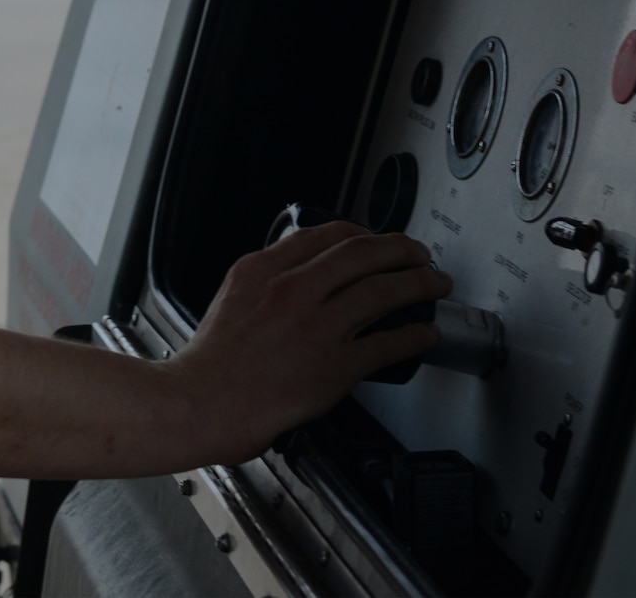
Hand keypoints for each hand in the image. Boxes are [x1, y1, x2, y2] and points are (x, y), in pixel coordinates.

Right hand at [172, 221, 451, 463]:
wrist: (200, 403)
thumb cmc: (211, 362)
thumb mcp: (231, 296)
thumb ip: (267, 279)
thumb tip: (301, 272)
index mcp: (264, 269)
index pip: (326, 235)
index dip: (363, 233)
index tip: (377, 240)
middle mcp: (292, 290)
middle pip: (363, 254)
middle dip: (401, 249)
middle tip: (419, 254)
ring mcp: (316, 327)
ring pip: (383, 291)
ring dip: (418, 284)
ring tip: (434, 284)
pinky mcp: (334, 366)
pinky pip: (387, 344)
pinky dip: (414, 336)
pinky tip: (425, 334)